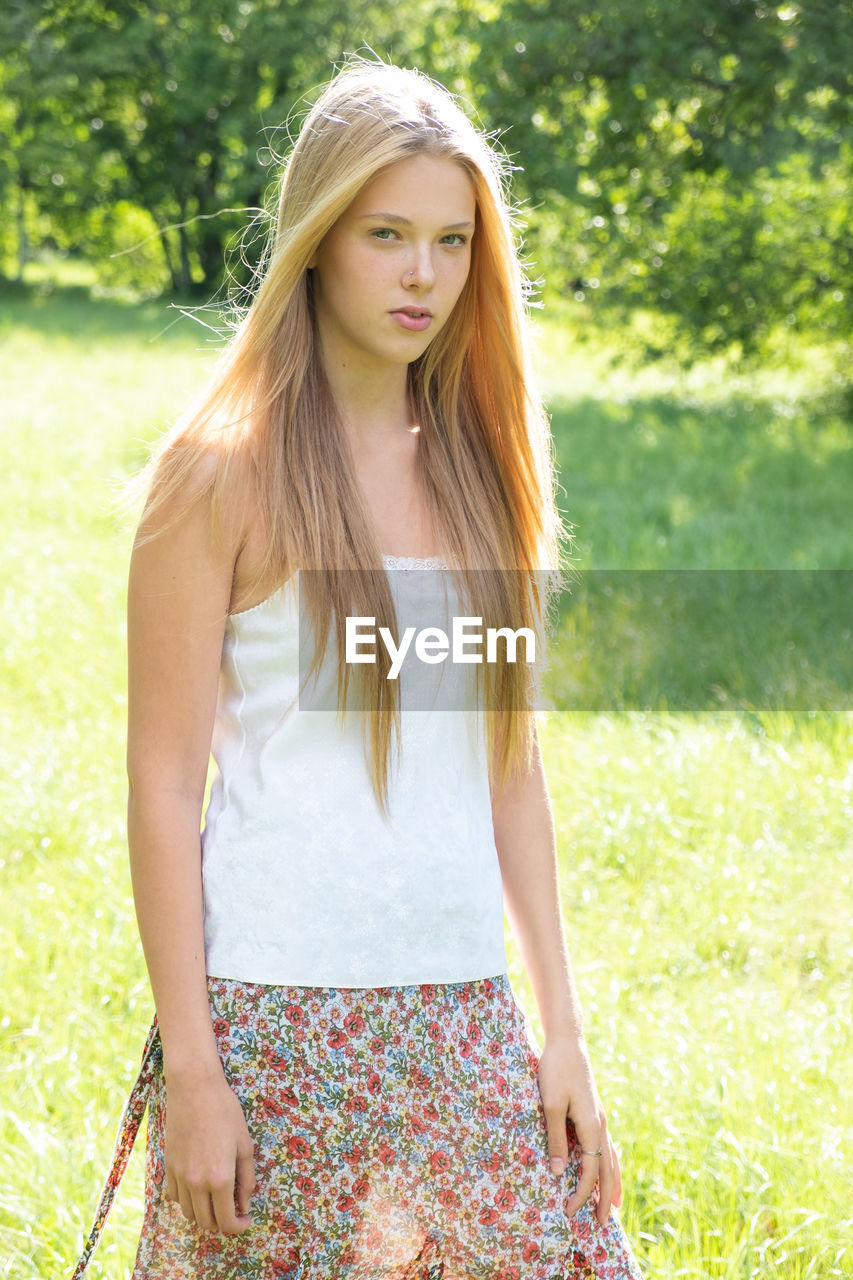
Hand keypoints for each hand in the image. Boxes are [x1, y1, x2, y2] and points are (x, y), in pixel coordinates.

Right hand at [163, 1069, 256, 1234]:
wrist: (193, 1089)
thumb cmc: (225, 1111)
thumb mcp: (245, 1144)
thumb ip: (247, 1178)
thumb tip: (245, 1204)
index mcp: (220, 1179)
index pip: (226, 1222)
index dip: (238, 1227)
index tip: (245, 1220)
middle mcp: (196, 1184)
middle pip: (206, 1223)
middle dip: (222, 1223)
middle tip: (233, 1210)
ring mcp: (179, 1176)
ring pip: (188, 1213)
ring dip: (203, 1213)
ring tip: (216, 1199)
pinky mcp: (168, 1166)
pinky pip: (175, 1196)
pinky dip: (187, 1200)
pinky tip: (198, 1186)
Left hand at [536, 1033, 622, 1226]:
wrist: (567, 1042)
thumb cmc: (555, 1070)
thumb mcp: (550, 1104)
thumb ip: (556, 1138)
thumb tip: (561, 1173)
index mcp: (592, 1125)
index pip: (591, 1170)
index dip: (582, 1193)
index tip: (570, 1211)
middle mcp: (601, 1124)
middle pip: (608, 1169)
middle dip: (605, 1198)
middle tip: (604, 1225)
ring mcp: (600, 1117)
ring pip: (611, 1157)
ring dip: (611, 1183)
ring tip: (613, 1205)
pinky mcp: (594, 1111)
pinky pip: (606, 1145)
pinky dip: (609, 1163)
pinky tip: (607, 1167)